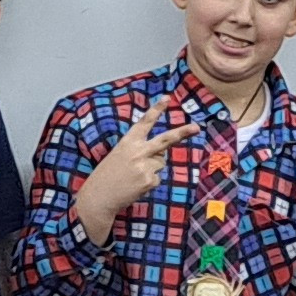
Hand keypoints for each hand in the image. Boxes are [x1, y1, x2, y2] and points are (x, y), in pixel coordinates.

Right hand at [71, 98, 177, 240]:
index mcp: (128, 142)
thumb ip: (140, 151)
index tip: (167, 98)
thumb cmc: (107, 176)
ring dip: (153, 169)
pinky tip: (135, 186)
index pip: (144, 122)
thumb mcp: (119, 155)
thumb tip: (162, 154)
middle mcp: (138, 151)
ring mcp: (145, 166)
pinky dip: (148, 183)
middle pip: (165, 140)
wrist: (99, 197)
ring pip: (161, 163)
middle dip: (182, 133)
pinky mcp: (149, 181)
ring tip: (134, 176)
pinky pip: (157, 179)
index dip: (156, 109)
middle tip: (197, 127)